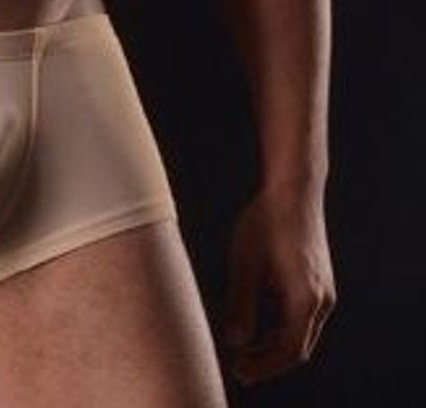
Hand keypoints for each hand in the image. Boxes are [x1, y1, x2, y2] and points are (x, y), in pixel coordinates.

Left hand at [221, 186, 335, 385]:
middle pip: (299, 346)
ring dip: (275, 343)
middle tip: (239, 366)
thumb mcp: (245, 261)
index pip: (289, 349)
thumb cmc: (266, 220)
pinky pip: (303, 315)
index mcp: (307, 297)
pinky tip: (258, 321)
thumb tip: (234, 341)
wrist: (294, 190)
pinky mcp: (319, 281)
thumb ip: (240, 302)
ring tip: (244, 347)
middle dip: (268, 360)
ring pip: (302, 331)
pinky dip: (282, 325)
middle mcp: (322, 298)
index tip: (239, 370)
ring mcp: (324, 290)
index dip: (263, 365)